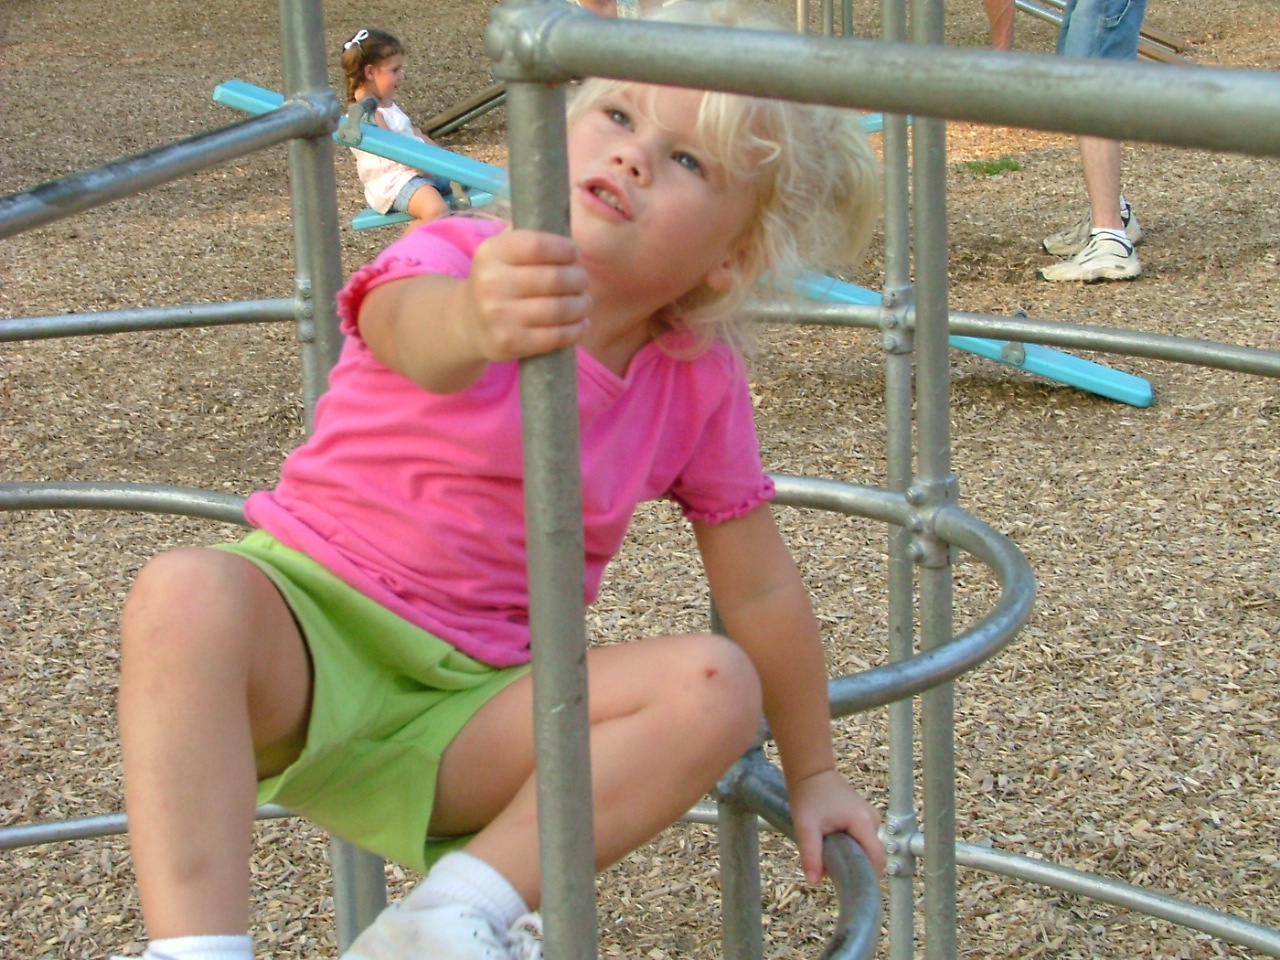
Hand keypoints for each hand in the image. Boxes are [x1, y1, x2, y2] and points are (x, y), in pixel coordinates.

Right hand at [461, 229, 591, 362]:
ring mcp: (499, 316)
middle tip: (582, 280)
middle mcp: (491, 284)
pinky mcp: (510, 343)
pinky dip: (576, 329)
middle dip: (578, 278)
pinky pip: (556, 336)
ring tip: (584, 302)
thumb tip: (573, 245)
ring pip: (559, 309)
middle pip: (554, 279)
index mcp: (491, 254)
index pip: (538, 246)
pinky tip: (580, 323)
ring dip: (581, 304)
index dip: (565, 249)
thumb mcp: (502, 253)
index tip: (574, 254)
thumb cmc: (498, 282)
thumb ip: (532, 242)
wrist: (468, 322)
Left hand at [789, 768, 884, 883]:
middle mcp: (873, 819)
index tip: (852, 888)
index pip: (877, 858)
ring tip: (831, 852)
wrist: (811, 773)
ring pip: (868, 849)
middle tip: (833, 868)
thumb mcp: (805, 827)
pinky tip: (835, 844)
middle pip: (874, 856)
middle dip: (857, 866)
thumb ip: (811, 854)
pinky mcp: (866, 818)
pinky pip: (864, 840)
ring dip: (854, 856)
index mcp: (863, 822)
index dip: (868, 876)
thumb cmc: (809, 797)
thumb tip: (813, 882)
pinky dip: (853, 847)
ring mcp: (871, 817)